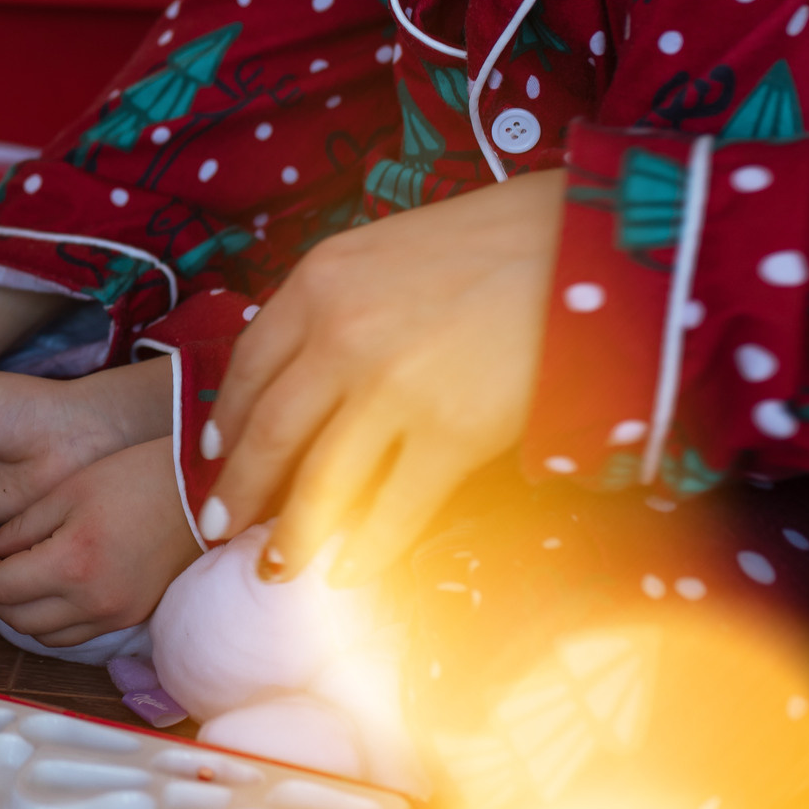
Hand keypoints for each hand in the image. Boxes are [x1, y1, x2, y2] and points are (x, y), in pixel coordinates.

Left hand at [0, 438, 199, 647]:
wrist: (203, 493)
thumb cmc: (139, 478)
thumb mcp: (68, 491)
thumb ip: (20, 526)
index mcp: (73, 563)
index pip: (1, 587)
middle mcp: (94, 601)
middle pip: (16, 619)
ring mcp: (116, 615)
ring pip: (44, 636)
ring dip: (20, 612)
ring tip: (15, 576)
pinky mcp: (132, 617)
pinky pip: (76, 634)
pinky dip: (52, 620)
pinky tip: (49, 591)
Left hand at [208, 171, 564, 587]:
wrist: (592, 239)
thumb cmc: (505, 236)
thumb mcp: (393, 247)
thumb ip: (344, 301)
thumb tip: (312, 368)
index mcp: (319, 280)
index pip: (251, 363)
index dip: (228, 418)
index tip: (216, 453)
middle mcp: (339, 333)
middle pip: (271, 430)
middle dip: (240, 489)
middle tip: (217, 529)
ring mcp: (391, 388)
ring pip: (319, 480)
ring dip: (292, 534)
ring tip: (276, 568)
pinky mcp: (450, 433)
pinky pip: (392, 508)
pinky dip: (364, 548)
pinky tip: (348, 573)